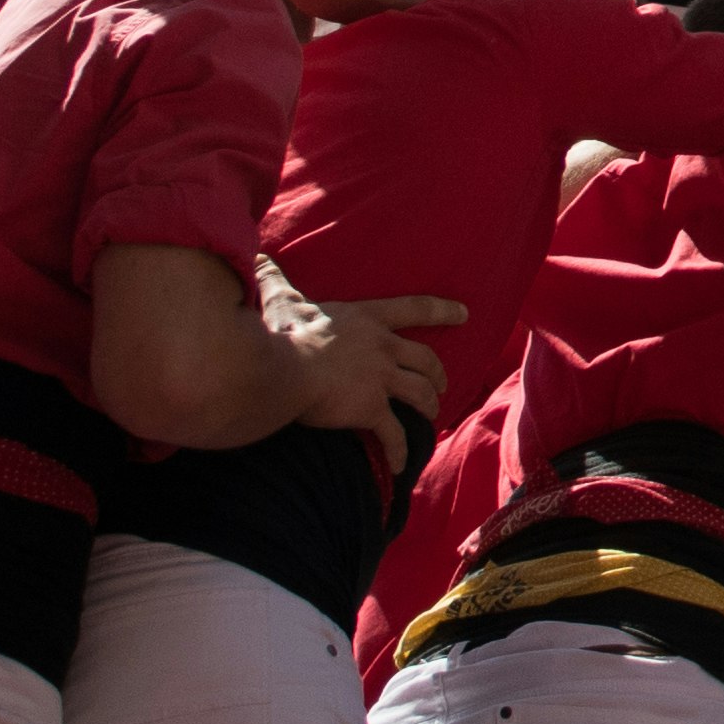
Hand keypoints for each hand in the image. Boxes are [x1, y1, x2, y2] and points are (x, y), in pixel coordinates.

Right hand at [285, 292, 465, 473]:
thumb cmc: (281, 332)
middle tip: (444, 383)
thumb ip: (275, 280)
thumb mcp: (282, 300)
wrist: (281, 368)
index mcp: (366, 319)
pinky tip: (399, 465)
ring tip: (431, 417)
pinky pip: (393, 434)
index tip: (465, 314)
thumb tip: (259, 259)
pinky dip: (399, 451)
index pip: (414, 309)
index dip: (442, 311)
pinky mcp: (370, 408)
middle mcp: (382, 346)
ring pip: (420, 393)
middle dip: (438, 372)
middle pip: (425, 358)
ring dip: (429, 406)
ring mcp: (380, 378)